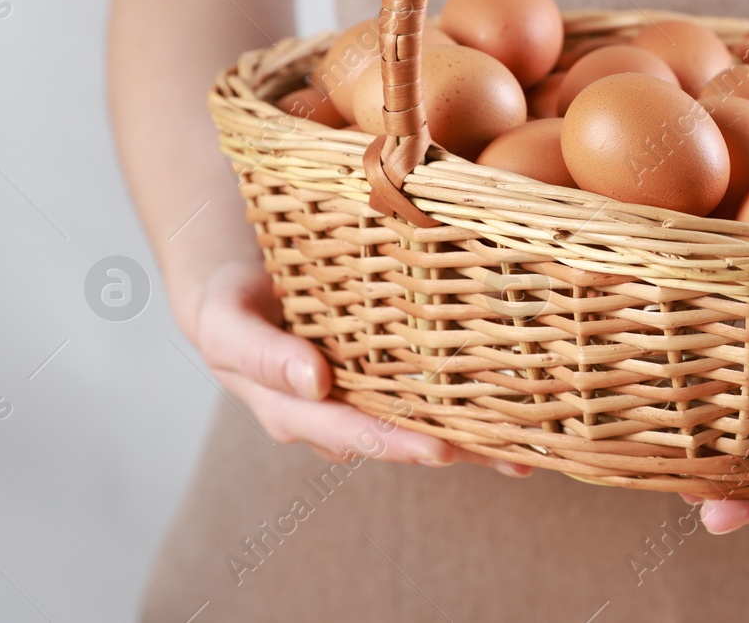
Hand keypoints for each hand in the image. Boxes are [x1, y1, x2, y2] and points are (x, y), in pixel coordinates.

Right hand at [183, 259, 532, 475]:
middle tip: (496, 455)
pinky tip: (516, 424)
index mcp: (293, 410)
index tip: (436, 448)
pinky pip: (429, 404)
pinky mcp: (387, 383)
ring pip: (420, 429)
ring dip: (471, 444)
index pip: (346, 431)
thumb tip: (314, 382)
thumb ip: (260, 353)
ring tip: (521, 453)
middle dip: (446, 447)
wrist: (243, 293)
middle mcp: (334, 417)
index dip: (390, 441)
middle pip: (395, 440)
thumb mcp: (228, 324)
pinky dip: (471, 415)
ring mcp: (363, 403)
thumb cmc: (236, 306)